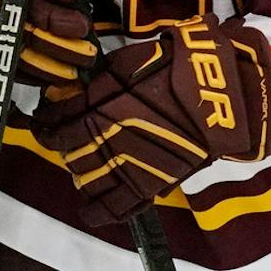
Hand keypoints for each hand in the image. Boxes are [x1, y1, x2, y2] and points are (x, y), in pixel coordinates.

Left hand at [31, 16, 270, 226]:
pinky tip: (91, 207)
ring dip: (80, 172)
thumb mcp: (130, 60)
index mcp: (97, 108)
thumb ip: (96, 79)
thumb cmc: (180, 68)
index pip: (53, 125)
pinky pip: (116, 208)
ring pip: (84, 180)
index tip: (45, 121)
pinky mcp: (151, 185)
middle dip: (64, 147)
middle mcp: (105, 141)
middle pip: (66, 154)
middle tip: (69, 138)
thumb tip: (68, 91)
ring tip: (87, 164)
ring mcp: (128, 166)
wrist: (225, 94)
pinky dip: (98, 210)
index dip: (45, 123)